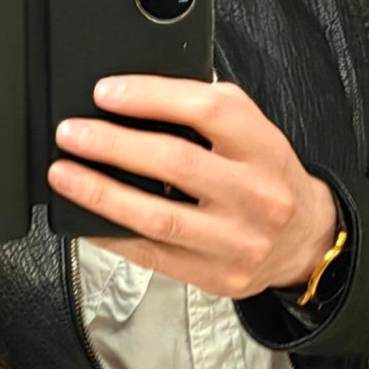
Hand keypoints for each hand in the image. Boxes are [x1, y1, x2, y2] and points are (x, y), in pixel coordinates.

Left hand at [46, 74, 339, 299]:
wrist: (304, 237)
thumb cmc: (265, 171)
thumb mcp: (251, 126)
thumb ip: (202, 106)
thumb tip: (133, 92)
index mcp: (262, 144)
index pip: (205, 109)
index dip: (149, 96)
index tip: (105, 92)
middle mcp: (254, 193)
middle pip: (175, 161)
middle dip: (113, 144)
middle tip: (71, 133)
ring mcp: (235, 240)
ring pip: (157, 215)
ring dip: (101, 193)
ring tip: (64, 174)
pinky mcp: (216, 276)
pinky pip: (152, 254)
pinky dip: (111, 234)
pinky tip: (85, 218)